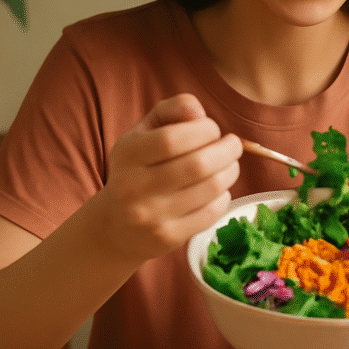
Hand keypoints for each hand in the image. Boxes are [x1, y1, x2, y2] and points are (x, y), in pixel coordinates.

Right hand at [94, 93, 241, 262]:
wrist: (116, 226)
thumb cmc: (138, 169)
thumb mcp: (145, 133)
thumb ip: (171, 111)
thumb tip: (198, 111)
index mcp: (127, 153)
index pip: (172, 138)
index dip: (203, 129)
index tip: (212, 129)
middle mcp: (134, 187)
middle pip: (198, 164)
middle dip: (227, 150)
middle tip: (233, 145)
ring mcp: (151, 216)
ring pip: (211, 188)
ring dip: (231, 171)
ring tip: (229, 165)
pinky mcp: (168, 237)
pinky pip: (211, 212)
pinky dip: (223, 197)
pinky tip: (217, 190)